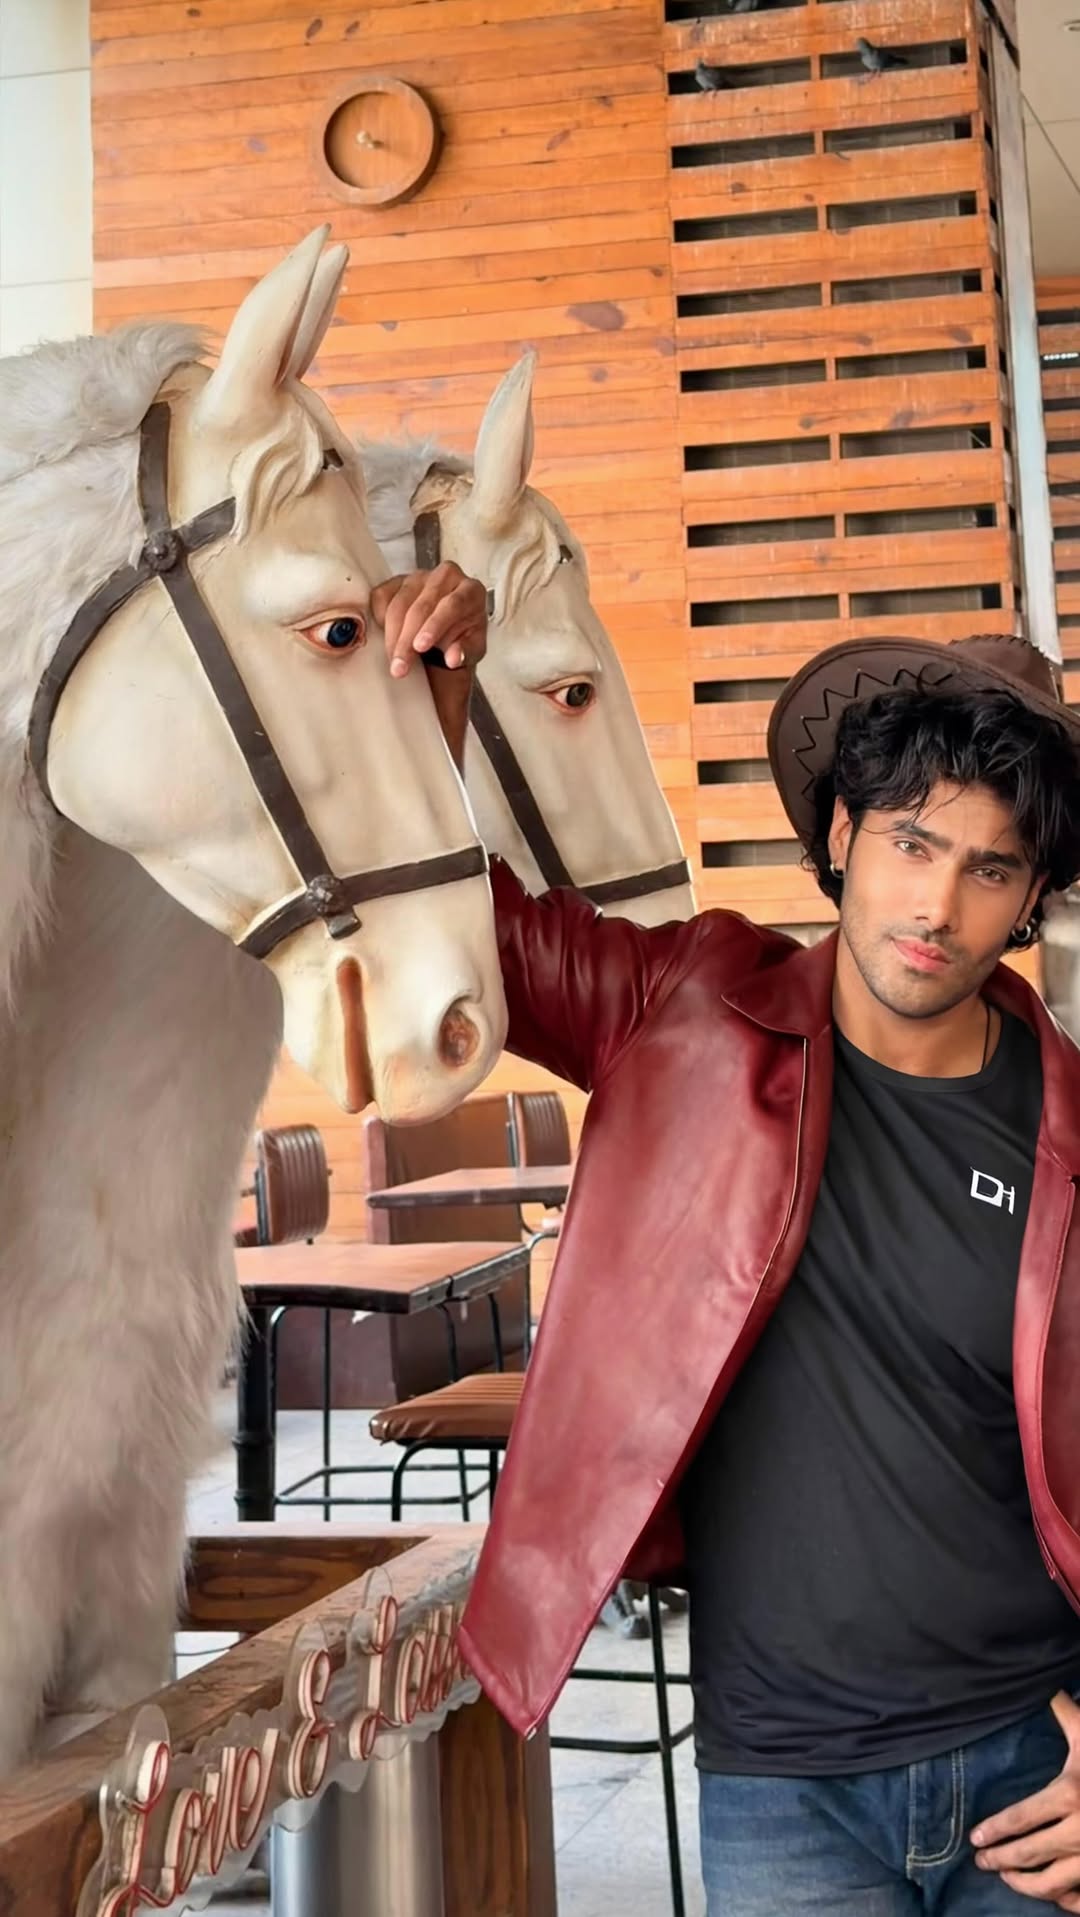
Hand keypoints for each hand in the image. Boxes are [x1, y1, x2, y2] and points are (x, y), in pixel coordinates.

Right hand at [371, 563, 487, 679]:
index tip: (420, 647)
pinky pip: (382, 597)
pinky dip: (380, 619)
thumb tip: (453, 659)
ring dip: (392, 635)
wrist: (448, 629)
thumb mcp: (472, 650)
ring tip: (393, 660)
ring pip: (399, 603)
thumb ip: (465, 653)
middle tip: (400, 666)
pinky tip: (385, 638)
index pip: (452, 605)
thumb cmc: (462, 636)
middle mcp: (445, 576)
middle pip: (421, 606)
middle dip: (407, 639)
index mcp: (471, 590)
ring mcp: (419, 577)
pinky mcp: (397, 581)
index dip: (434, 626)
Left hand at [971, 1692, 1079, 1906]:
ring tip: (1008, 1878)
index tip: (975, 1837)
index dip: (995, 1830)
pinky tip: (1053, 1896)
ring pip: (1054, 1883)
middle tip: (980, 1861)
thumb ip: (1063, 1710)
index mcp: (1070, 1794)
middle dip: (1001, 1859)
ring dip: (1026, 1885)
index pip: (1021, 1818)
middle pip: (1030, 1853)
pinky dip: (1065, 1900)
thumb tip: (1043, 1684)